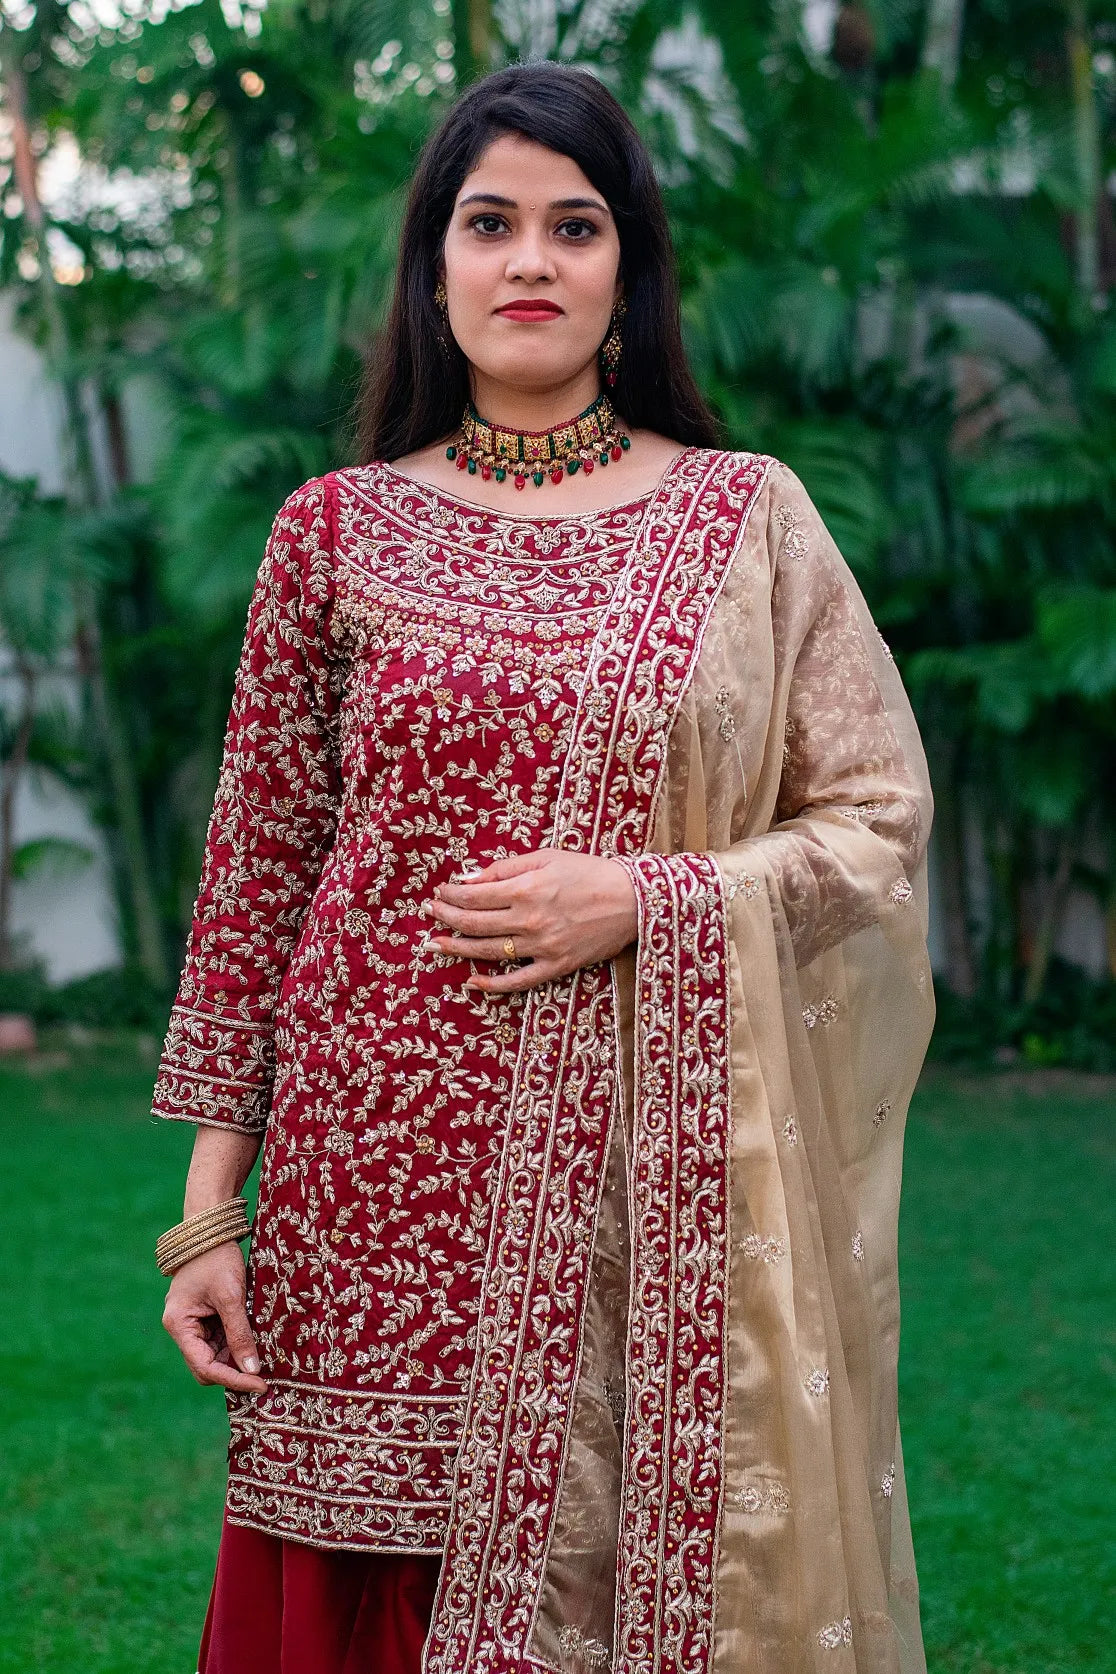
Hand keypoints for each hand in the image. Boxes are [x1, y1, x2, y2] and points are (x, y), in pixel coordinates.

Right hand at [162, 1241, 267, 1394]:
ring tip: (264, 1359)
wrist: (211, 1229)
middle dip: (234, 1373)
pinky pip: (220, 1341)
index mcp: (179, 1325)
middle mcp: (182, 1328)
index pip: (205, 1366)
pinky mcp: (205, 1317)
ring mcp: (193, 1323)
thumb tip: (252, 1370)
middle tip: (264, 1376)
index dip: (233, 1379)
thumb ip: (240, 1334)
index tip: (260, 1385)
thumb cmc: (217, 1259)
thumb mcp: (231, 1297)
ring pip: (215, 1355)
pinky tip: (255, 1344)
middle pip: (207, 1366)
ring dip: (237, 1359)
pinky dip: (236, 1345)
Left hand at [425, 848, 637, 993]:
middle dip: (447, 918)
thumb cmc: (589, 872)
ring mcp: (542, 946)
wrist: (632, 900)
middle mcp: (530, 920)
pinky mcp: (556, 966)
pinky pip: (518, 981)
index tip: (440, 892)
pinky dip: (493, 984)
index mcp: (527, 889)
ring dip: (457, 949)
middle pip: (475, 923)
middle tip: (430, 914)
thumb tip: (469, 878)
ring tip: (436, 944)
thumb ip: (506, 868)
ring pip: (488, 952)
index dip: (451, 894)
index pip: (475, 895)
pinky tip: (472, 982)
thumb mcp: (547, 857)